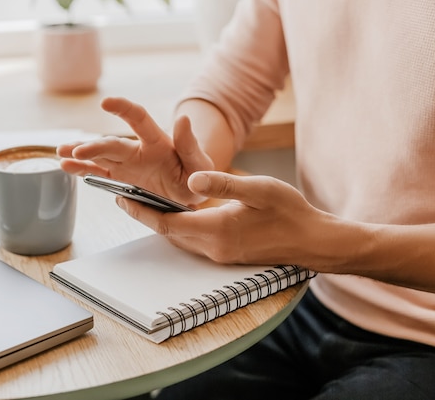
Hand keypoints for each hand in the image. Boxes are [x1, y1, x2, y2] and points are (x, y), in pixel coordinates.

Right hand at [57, 97, 212, 204]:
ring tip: (61, 152)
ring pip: (99, 156)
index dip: (123, 109)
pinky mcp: (119, 178)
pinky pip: (97, 173)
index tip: (107, 103)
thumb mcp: (199, 164)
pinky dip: (81, 169)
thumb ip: (190, 145)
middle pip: (112, 144)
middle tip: (77, 150)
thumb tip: (183, 118)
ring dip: (80, 153)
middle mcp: (137, 150)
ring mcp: (126, 164)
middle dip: (94, 146)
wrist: (190, 192)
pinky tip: (65, 166)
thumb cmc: (196, 175)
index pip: (138, 119)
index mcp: (157, 142)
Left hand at [115, 171, 332, 265]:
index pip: (167, 222)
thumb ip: (223, 183)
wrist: (313, 241)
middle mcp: (213, 247)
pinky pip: (193, 242)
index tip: (121, 198)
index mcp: (216, 230)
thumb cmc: (290, 212)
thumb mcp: (259, 189)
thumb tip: (191, 180)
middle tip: (124, 199)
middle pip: (168, 233)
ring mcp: (220, 254)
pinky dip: (178, 228)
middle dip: (145, 217)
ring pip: (179, 239)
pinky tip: (177, 214)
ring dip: (160, 223)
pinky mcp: (228, 255)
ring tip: (143, 204)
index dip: (141, 211)